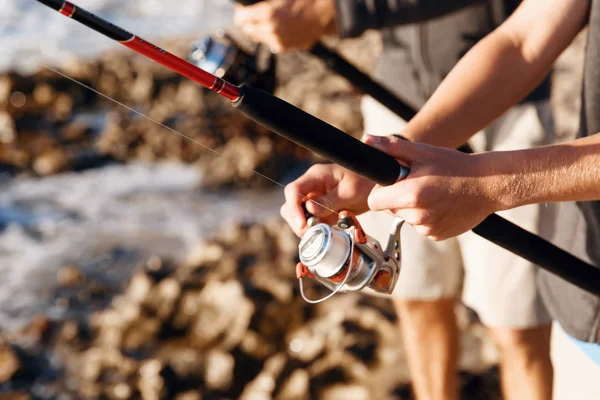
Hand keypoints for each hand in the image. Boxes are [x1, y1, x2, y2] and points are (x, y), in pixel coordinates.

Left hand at [234, 0, 335, 51]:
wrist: (323, 12)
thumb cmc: (303, 0)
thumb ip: (263, 4)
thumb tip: (253, 8)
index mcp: (267, 13)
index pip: (241, 19)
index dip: (241, 14)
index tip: (244, 11)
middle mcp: (270, 29)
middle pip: (248, 30)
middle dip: (249, 22)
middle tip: (253, 15)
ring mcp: (277, 40)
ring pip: (259, 38)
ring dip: (260, 30)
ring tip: (268, 21)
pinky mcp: (285, 47)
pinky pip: (271, 43)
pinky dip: (272, 36)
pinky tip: (279, 27)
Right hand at [280, 163, 375, 236]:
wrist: (375, 186)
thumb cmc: (364, 182)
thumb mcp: (349, 192)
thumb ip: (329, 201)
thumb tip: (309, 209)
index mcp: (316, 176)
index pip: (293, 190)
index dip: (294, 208)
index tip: (302, 224)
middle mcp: (310, 186)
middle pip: (290, 205)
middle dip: (298, 221)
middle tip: (313, 232)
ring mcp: (313, 198)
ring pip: (296, 215)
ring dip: (304, 227)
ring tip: (320, 233)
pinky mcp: (318, 210)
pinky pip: (308, 221)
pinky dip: (313, 230)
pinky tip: (325, 233)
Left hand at [365, 135, 502, 240]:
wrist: (488, 185)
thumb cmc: (455, 166)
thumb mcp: (423, 152)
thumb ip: (392, 148)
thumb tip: (367, 140)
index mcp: (410, 195)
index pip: (374, 202)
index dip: (381, 191)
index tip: (393, 183)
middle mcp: (417, 216)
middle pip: (389, 210)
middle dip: (397, 197)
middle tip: (419, 183)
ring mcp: (427, 228)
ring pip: (406, 218)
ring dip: (413, 207)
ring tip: (434, 192)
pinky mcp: (437, 235)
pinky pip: (421, 226)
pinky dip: (426, 217)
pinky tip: (441, 204)